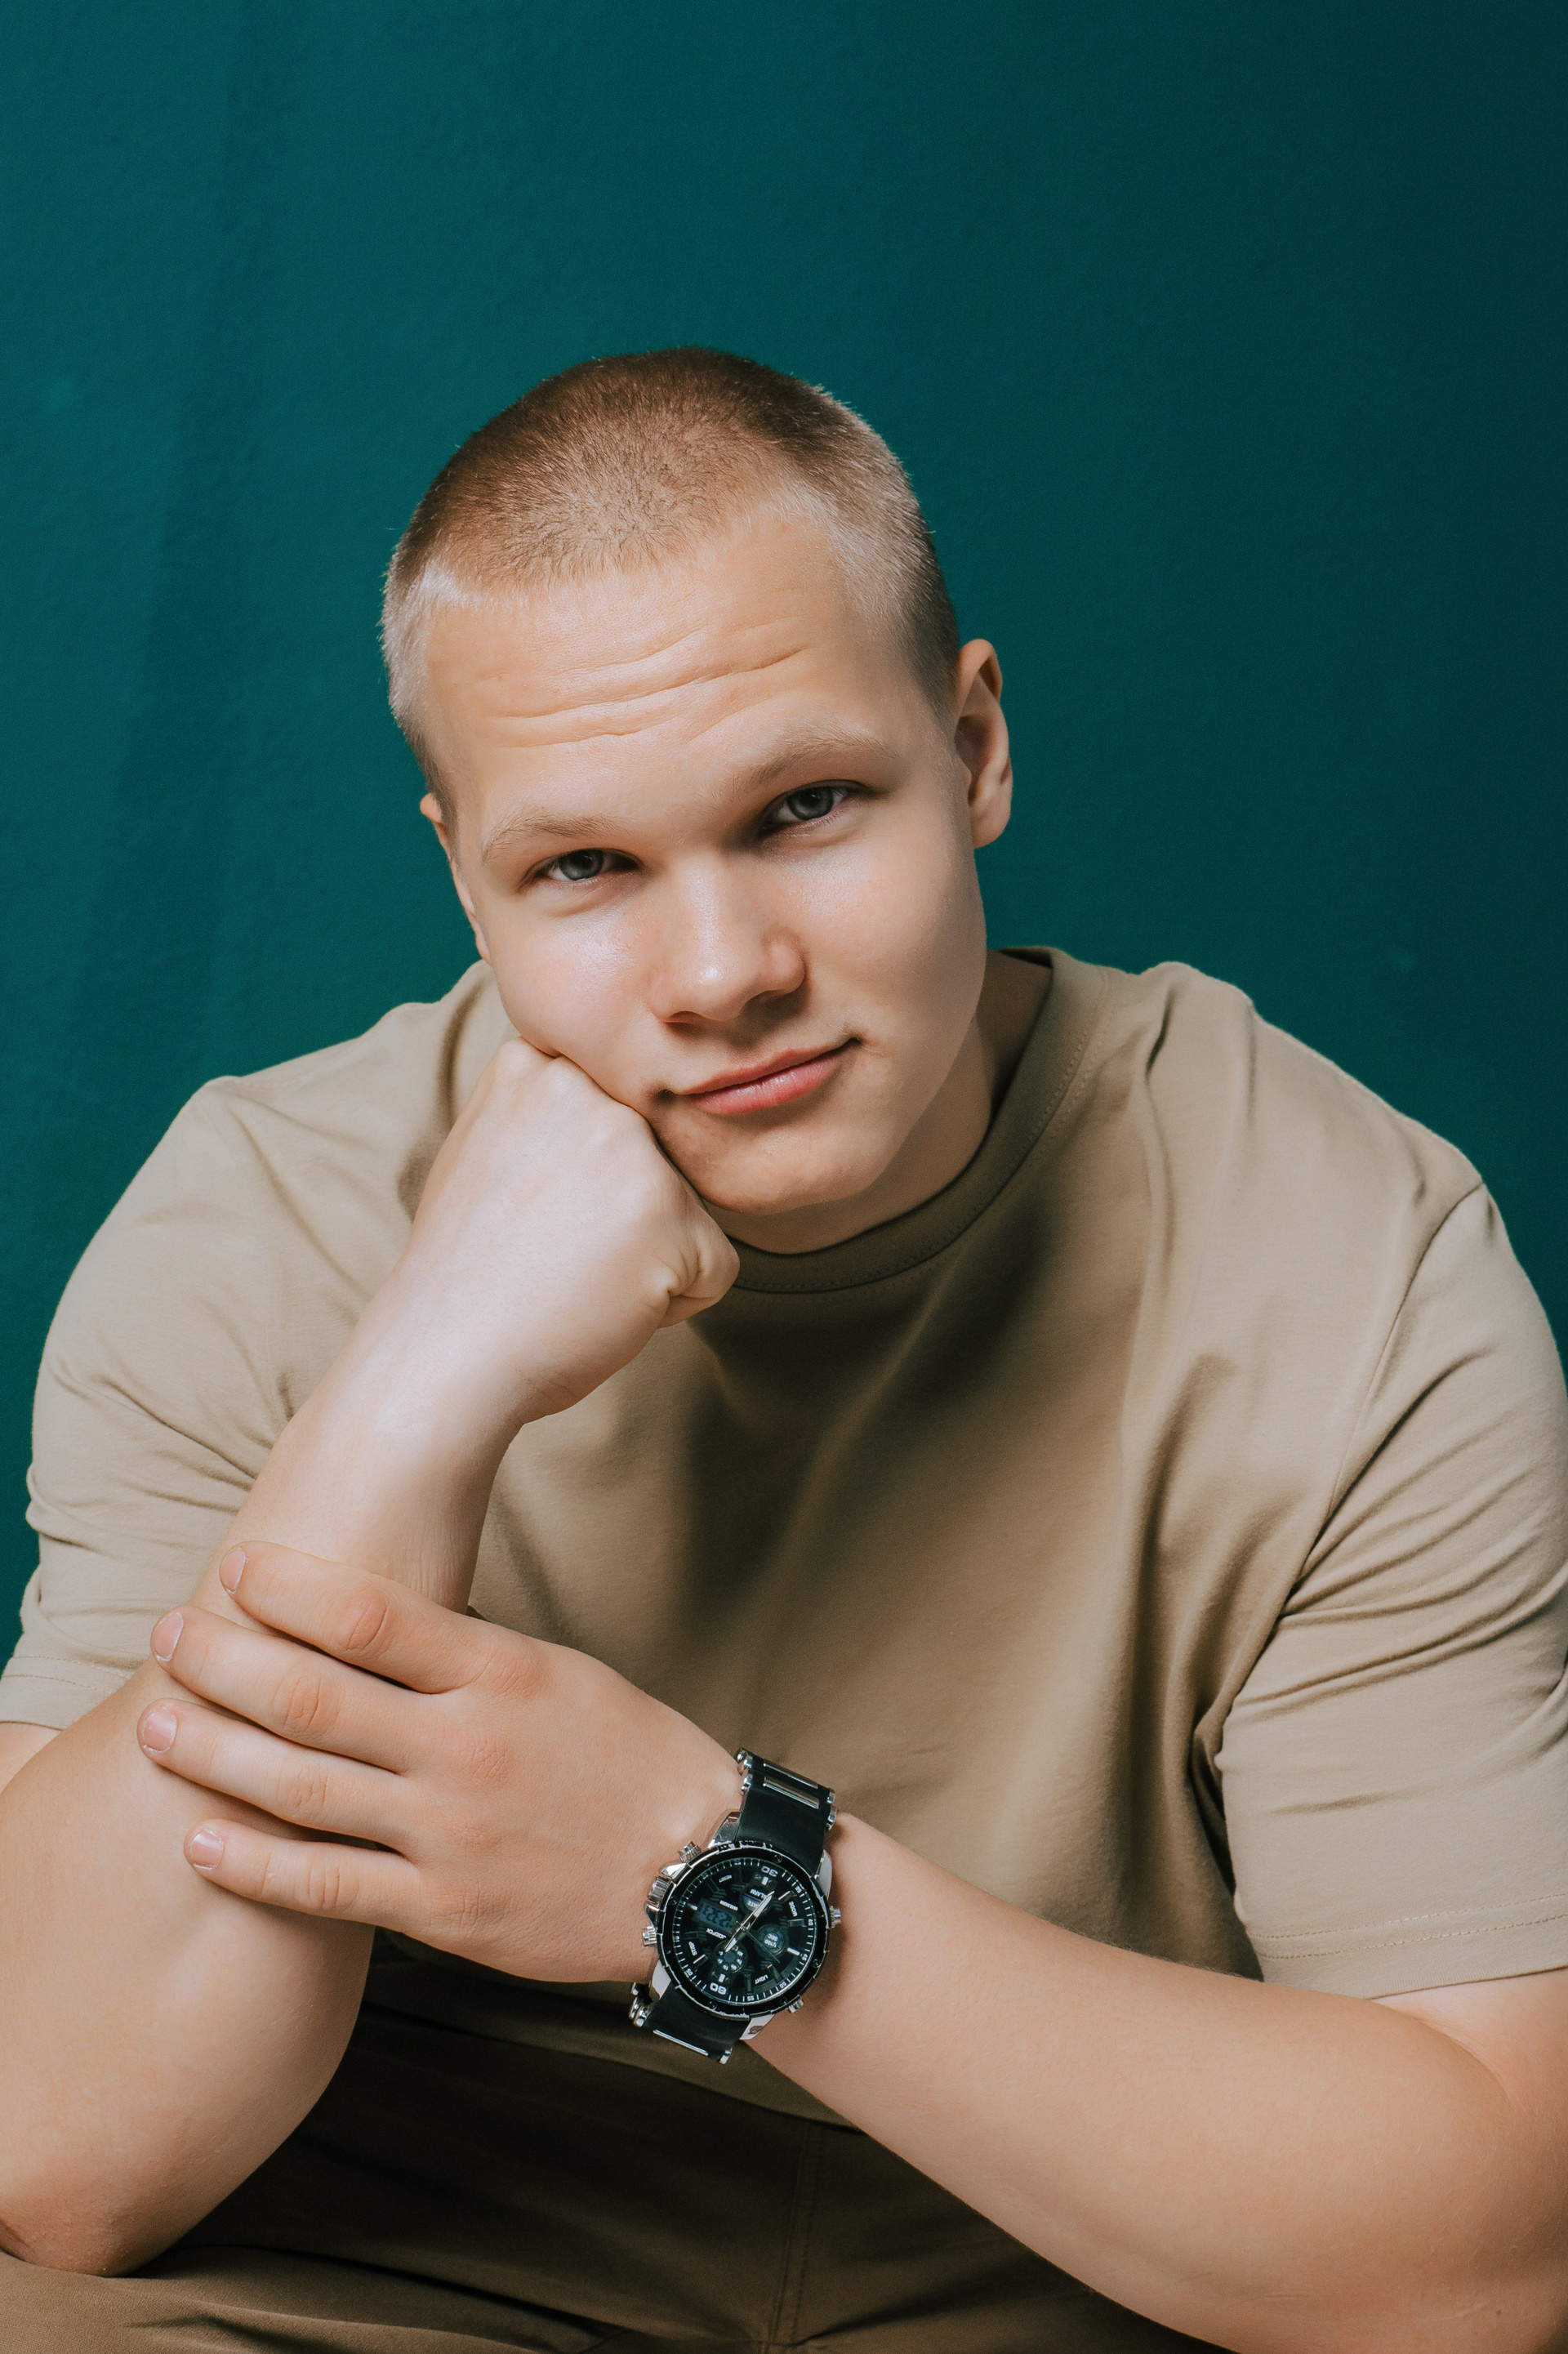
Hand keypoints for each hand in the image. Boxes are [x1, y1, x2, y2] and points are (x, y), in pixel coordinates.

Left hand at [135, 1542, 739, 1981]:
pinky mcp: (444, 1911)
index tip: (237, 1567)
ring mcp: (450, 1834)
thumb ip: (462, 1656)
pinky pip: (326, 1887)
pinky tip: (198, 1839)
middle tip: (168, 1636)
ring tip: (153, 1724)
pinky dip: (252, 1864)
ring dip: (213, 1753)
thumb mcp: (557, 1674)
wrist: (702, 1874)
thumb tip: (360, 1624)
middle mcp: (465, 1747)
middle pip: (313, 1697)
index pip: (369, 1615)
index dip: (288, 1589)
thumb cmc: (629, 1760)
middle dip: (223, 1663)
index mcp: (499, 1673)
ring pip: (302, 1789)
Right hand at [357, 1036, 738, 1438]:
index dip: (586, 1183)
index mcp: (538, 1066)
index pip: (618, 1119)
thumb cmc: (464, 1273)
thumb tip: (604, 1101)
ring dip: (647, 1259)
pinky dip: (673, 1305)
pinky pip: (714, 1268)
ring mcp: (633, 1148)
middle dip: (622, 1218)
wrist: (443, 1356)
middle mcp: (589, 1091)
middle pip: (658, 1163)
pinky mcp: (672, 1213)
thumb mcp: (484, 1150)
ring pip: (688, 1214)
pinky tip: (603, 1307)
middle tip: (547, 1253)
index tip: (532, 1215)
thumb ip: (547, 1114)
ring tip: (570, 1279)